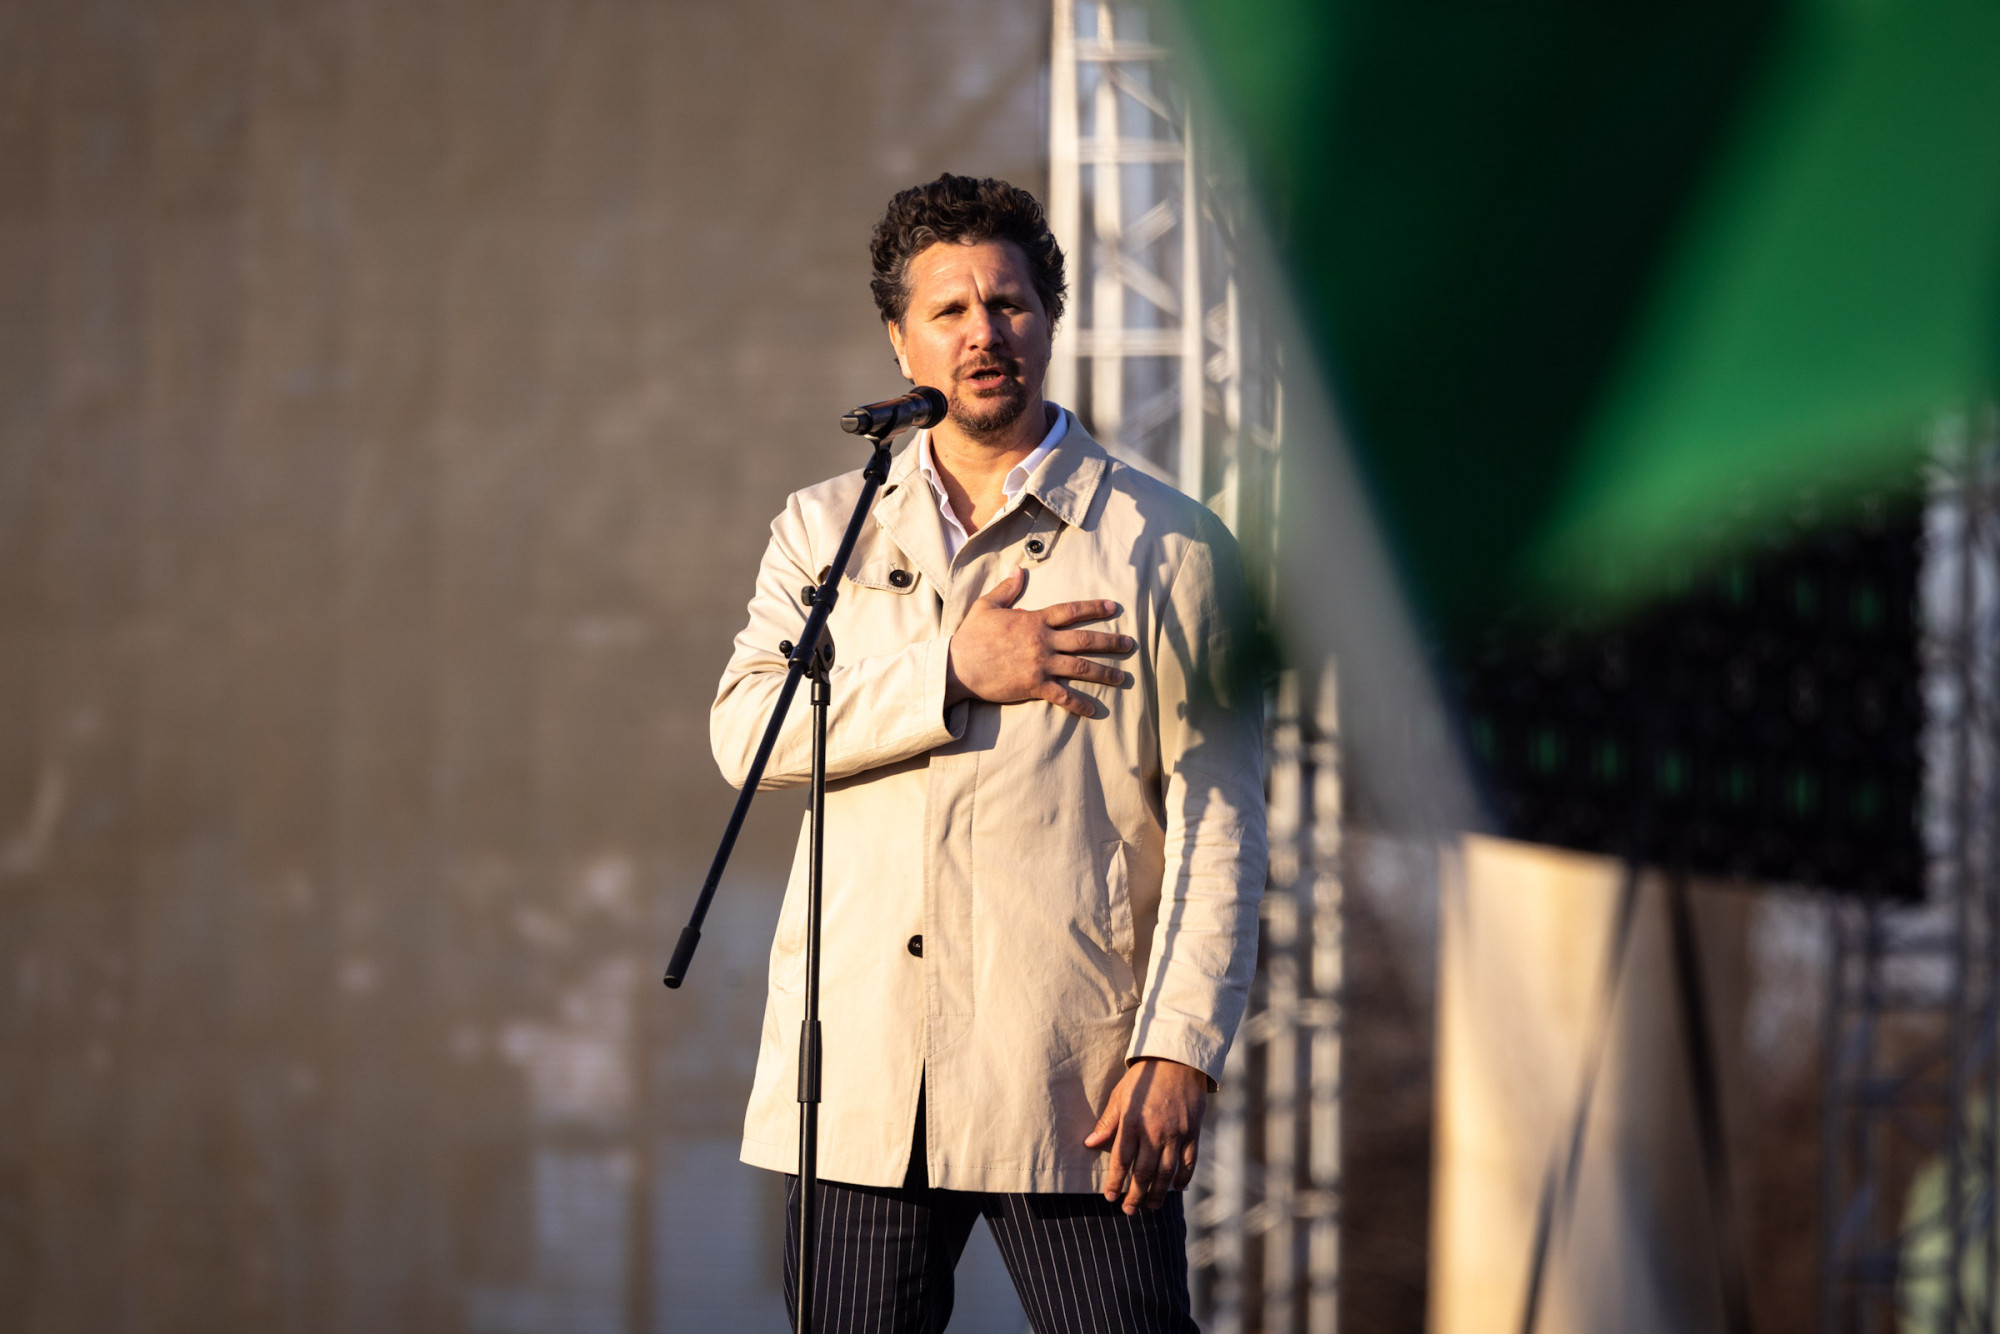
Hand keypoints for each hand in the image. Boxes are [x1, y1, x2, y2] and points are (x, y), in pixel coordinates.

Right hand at [944, 568, 1131, 717]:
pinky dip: (1080, 704)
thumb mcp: (987, 606)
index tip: (1113, 607)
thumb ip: (1007, 589)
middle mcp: (1042, 642)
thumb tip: (1019, 571)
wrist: (957, 666)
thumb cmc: (971, 636)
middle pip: (1084, 640)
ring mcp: (1040, 665)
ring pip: (1080, 668)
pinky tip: (1094, 710)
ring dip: (1104, 673)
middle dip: (1110, 642)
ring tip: (1122, 677)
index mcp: (1034, 621)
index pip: (1071, 611)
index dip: (1094, 607)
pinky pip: (1063, 697)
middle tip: (1130, 644)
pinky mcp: (1034, 687)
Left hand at [1083, 1058, 1208, 1213]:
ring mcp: (1176, 1134)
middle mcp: (1154, 1132)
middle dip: (1135, 1195)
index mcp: (1132, 1122)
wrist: (1178, 1061)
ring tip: (1151, 1206)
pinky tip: (1176, 1189)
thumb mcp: (1120, 1096)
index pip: (1121, 1160)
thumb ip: (1107, 1122)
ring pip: (1166, 1173)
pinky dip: (1182, 1179)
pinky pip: (1188, 1163)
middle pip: (1144, 1173)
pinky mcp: (1193, 1133)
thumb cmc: (1144, 1078)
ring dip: (1158, 1193)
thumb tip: (1090, 1144)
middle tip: (1129, 1210)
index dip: (1115, 1182)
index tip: (1110, 1197)